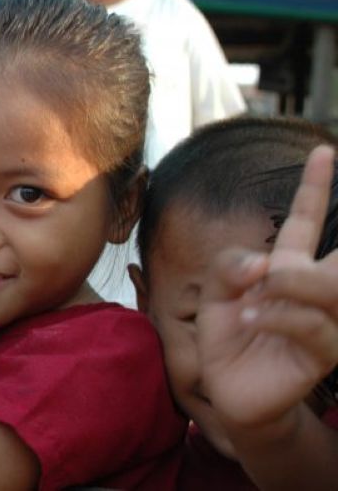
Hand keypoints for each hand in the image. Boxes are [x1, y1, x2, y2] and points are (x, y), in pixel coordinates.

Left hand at [198, 145, 337, 427]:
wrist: (230, 391)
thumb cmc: (226, 338)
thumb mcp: (214, 294)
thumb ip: (228, 268)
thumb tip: (264, 262)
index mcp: (286, 265)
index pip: (306, 220)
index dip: (314, 186)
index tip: (323, 149)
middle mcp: (311, 289)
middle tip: (283, 270)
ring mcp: (323, 321)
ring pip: (329, 287)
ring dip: (288, 286)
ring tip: (254, 298)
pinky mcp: (322, 353)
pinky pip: (309, 324)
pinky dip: (275, 316)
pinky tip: (248, 318)